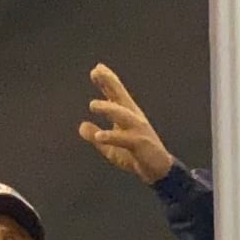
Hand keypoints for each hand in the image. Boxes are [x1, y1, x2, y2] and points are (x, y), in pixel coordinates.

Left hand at [78, 64, 173, 184]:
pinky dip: (111, 136)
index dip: (107, 81)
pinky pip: (124, 139)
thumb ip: (96, 136)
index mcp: (128, 115)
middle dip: (109, 83)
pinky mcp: (139, 144)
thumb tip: (81, 126)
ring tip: (92, 105)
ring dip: (108, 108)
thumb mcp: (111, 147)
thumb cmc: (136, 156)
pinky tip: (99, 135)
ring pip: (122, 115)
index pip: (117, 95)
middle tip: (96, 72)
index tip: (97, 69)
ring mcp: (138, 130)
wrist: (158, 170)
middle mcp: (134, 118)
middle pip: (120, 97)